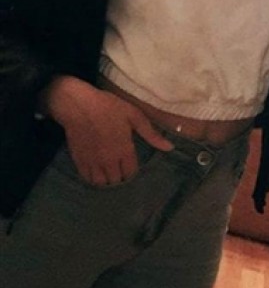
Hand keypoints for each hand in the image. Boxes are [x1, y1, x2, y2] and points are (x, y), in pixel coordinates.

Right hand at [39, 76, 173, 185]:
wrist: (78, 104)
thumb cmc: (108, 107)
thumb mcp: (134, 116)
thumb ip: (151, 134)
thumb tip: (170, 147)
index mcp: (124, 150)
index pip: (130, 173)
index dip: (131, 171)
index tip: (129, 164)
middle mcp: (108, 160)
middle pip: (116, 180)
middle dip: (120, 176)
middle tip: (118, 167)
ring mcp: (92, 161)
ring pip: (101, 182)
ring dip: (106, 179)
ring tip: (107, 170)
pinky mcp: (78, 160)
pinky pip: (86, 178)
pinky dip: (92, 177)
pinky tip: (95, 169)